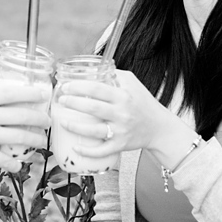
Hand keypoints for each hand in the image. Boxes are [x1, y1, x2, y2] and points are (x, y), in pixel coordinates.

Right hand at [0, 77, 51, 171]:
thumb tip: (6, 84)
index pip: (11, 92)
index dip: (31, 93)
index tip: (44, 95)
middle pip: (21, 115)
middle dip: (40, 119)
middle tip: (48, 122)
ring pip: (19, 137)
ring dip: (35, 140)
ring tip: (41, 141)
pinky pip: (6, 160)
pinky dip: (15, 164)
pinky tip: (20, 164)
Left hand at [53, 70, 195, 162]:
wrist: (159, 127)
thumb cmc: (144, 104)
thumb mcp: (133, 84)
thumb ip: (114, 75)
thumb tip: (93, 69)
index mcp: (124, 96)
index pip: (98, 88)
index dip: (79, 87)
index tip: (66, 86)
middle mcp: (122, 113)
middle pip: (93, 108)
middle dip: (73, 103)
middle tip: (61, 100)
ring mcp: (121, 130)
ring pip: (94, 130)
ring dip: (75, 127)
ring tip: (63, 121)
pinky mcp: (120, 145)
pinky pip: (102, 150)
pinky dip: (88, 151)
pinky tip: (76, 147)